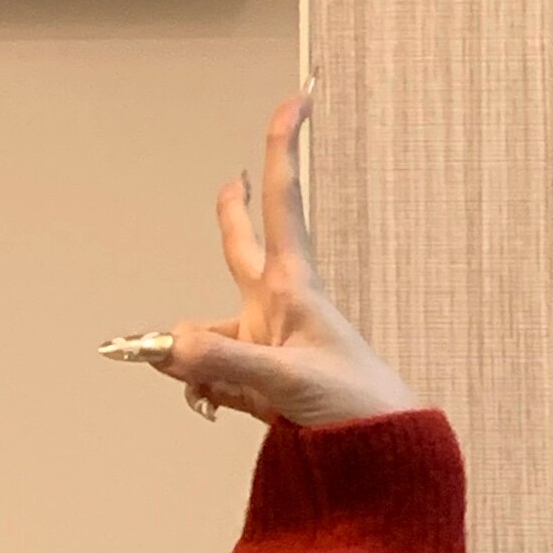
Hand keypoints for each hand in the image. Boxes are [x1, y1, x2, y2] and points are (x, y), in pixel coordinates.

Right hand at [101, 83, 421, 429]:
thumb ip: (227, 364)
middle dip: (232, 216)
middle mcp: (276, 307)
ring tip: (196, 387)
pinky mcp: (260, 382)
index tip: (298, 99)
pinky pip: (211, 373)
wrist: (381, 454)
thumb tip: (171, 350)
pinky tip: (206, 404)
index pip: (282, 202)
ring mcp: (267, 344)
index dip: (282, 148)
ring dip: (190, 349)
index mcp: (293, 286)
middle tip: (230, 182)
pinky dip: (200, 386)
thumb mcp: (287, 381)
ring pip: (208, 327)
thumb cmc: (354, 406)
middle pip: (242, 246)